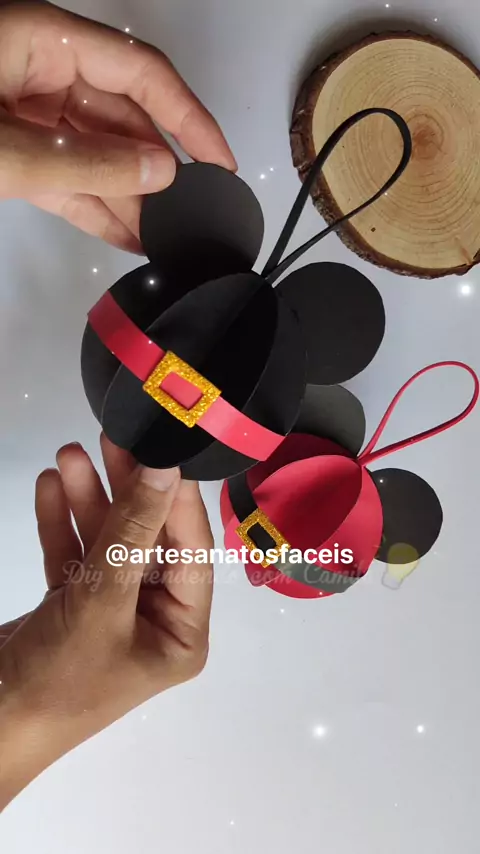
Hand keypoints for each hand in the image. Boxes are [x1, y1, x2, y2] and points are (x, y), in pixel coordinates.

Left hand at [0, 1, 235, 251]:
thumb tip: (159, 172)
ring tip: (160, 237)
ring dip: (130, 199)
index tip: (218, 160)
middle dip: (156, 171)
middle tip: (188, 212)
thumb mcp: (8, 149)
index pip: (141, 73)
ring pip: (98, 155)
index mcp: (44, 42)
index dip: (188, 117)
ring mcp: (29, 115)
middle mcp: (42, 74)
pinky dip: (96, 210)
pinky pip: (68, 180)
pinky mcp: (17, 154)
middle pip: (123, 119)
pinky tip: (128, 238)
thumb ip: (84, 163)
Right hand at [0, 437, 213, 809]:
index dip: (177, 498)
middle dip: (126, 492)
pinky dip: (62, 525)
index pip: (192, 550)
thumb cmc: (59, 678)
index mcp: (183, 631)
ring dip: (89, 500)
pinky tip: (51, 487)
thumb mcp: (102, 600)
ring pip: (108, 543)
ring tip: (69, 455)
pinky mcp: (74, 607)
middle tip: (112, 439)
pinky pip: (75, 557)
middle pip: (148, 540)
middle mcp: (155, 619)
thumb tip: (165, 469)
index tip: (162, 449)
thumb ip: (133, 531)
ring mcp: (112, 612)